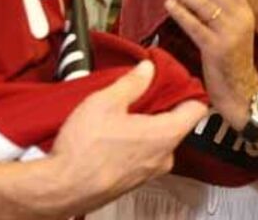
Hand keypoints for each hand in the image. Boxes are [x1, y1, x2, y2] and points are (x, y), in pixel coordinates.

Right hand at [44, 61, 206, 214]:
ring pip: (159, 140)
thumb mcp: (105, 102)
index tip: (175, 80)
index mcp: (165, 135)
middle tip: (143, 92)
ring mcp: (149, 172)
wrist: (60, 188)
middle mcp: (163, 157)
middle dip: (161, 106)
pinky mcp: (133, 181)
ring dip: (146, 125)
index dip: (187, 90)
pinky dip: (135, 142)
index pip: (196, 109)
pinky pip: (144, 155)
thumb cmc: (83, 150)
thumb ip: (132, 83)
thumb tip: (146, 70)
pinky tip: (114, 134)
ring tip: (123, 113)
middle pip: (177, 124)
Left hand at [163, 0, 257, 129]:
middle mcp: (241, 19)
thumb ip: (222, 11)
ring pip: (203, 4)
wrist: (241, 92)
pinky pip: (195, 25)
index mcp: (247, 12)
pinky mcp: (217, 48)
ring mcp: (230, 33)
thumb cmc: (231, 61)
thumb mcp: (233, 31)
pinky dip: (180, 12)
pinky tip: (169, 4)